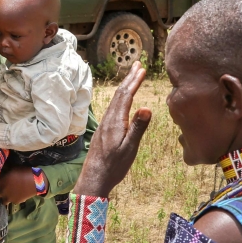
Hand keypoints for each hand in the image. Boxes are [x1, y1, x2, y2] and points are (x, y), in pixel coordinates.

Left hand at [0, 167, 37, 205]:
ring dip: (5, 199)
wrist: (35, 181)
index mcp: (0, 182)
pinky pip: (13, 201)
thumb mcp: (12, 168)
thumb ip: (4, 169)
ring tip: (8, 196)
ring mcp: (9, 198)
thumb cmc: (23, 171)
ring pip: (4, 201)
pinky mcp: (17, 202)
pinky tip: (18, 195)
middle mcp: (2, 192)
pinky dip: (14, 199)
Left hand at [74, 62, 151, 196]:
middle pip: (119, 95)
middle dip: (129, 79)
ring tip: (132, 77)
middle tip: (137, 64)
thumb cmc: (114, 166)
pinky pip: (113, 108)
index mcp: (115, 122)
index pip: (125, 96)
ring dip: (125, 87)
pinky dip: (120, 98)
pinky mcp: (104, 130)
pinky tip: (123, 101)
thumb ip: (137, 128)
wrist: (94, 178)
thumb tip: (147, 108)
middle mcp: (108, 120)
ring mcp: (105, 125)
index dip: (134, 81)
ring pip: (115, 101)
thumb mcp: (130, 148)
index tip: (142, 69)